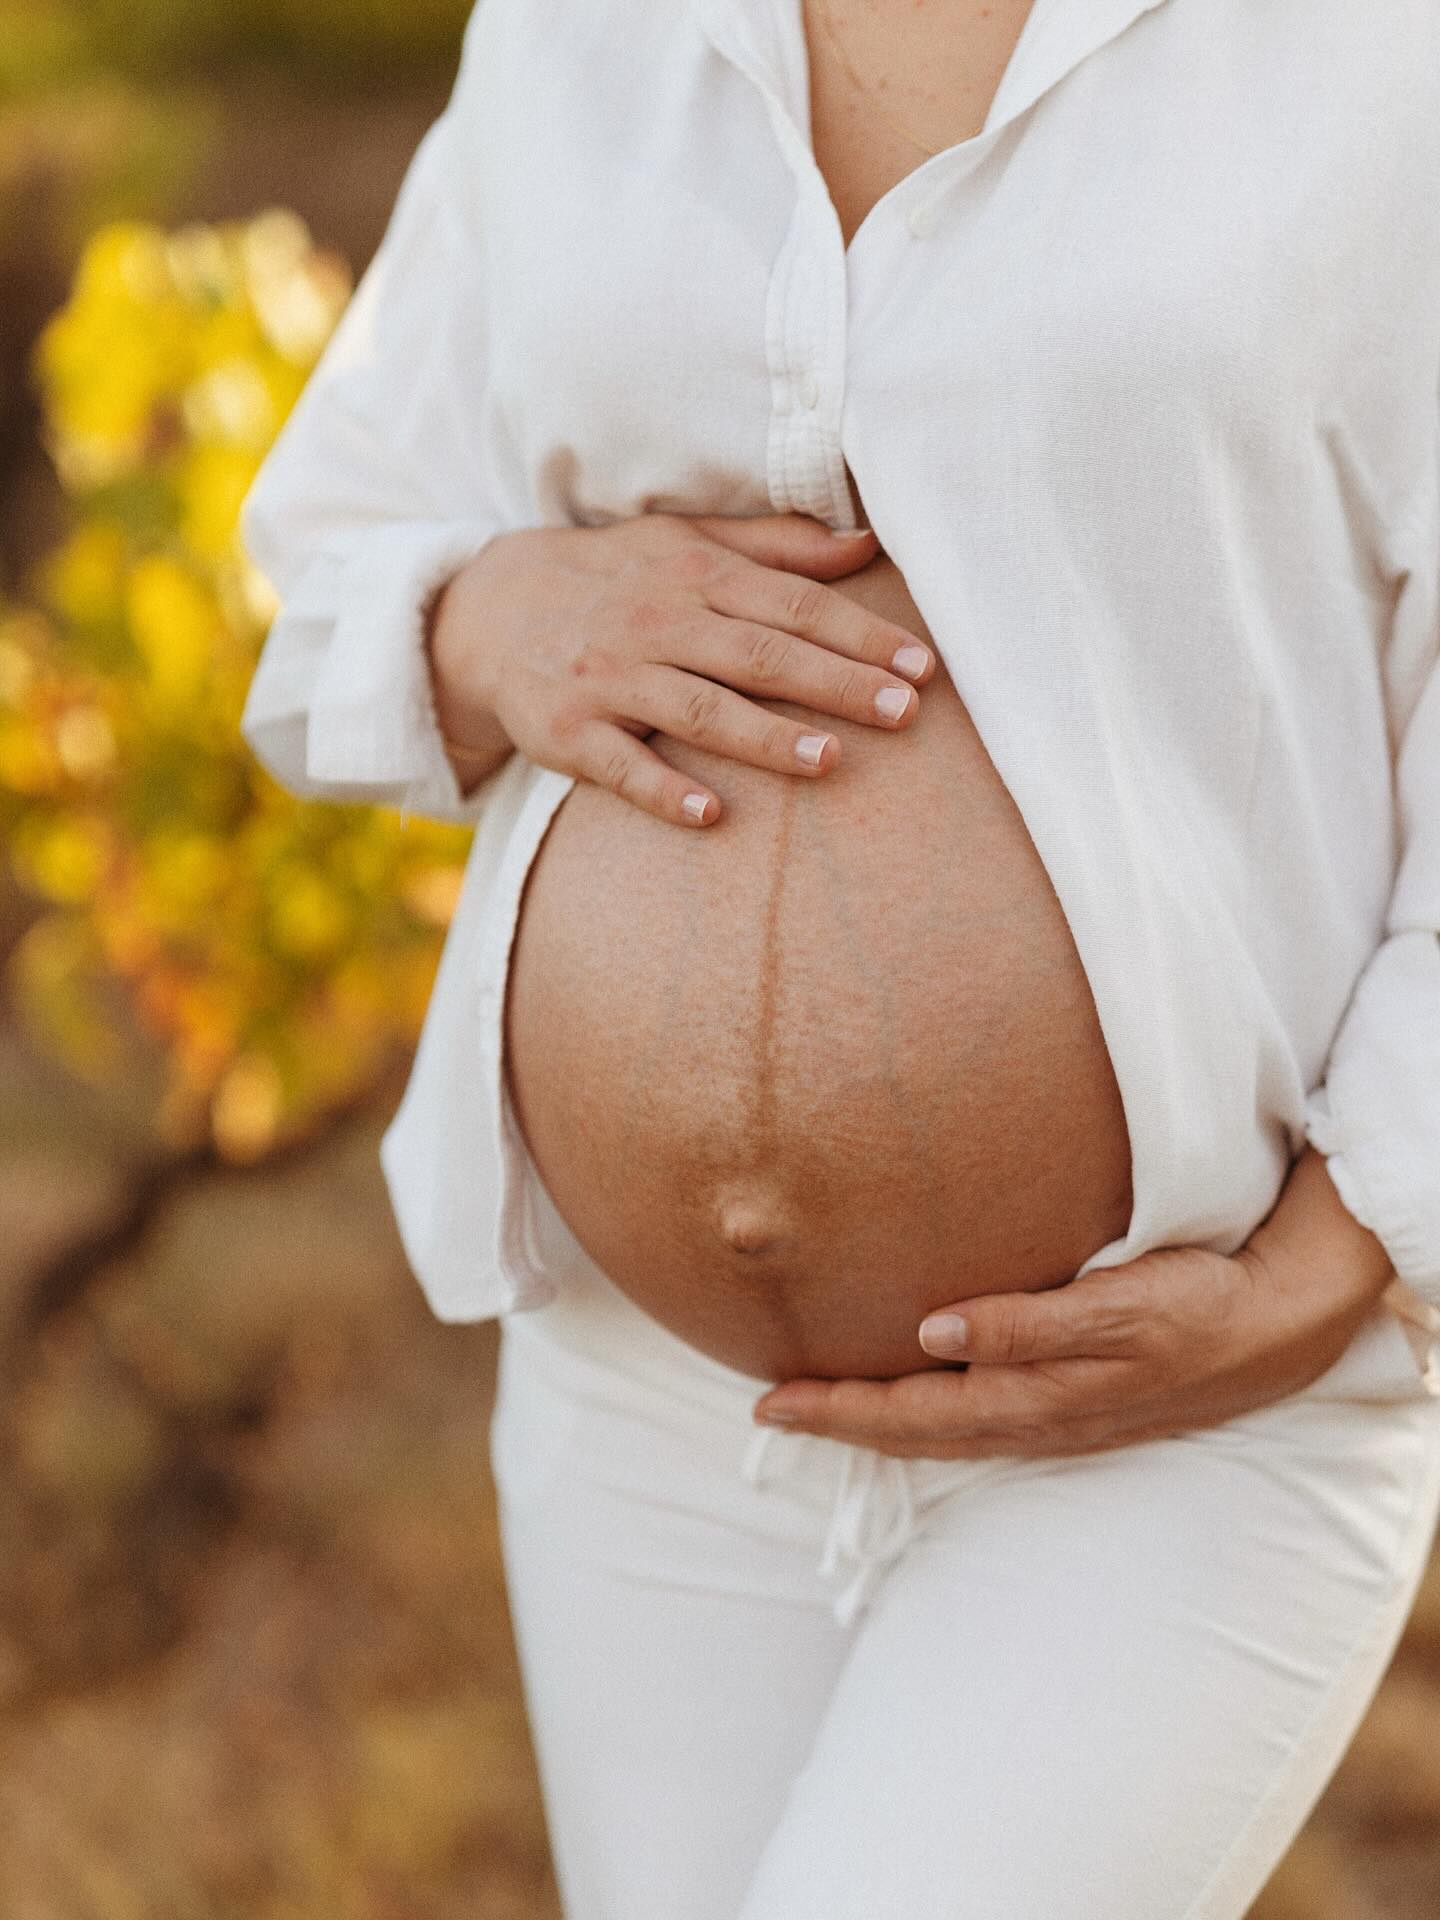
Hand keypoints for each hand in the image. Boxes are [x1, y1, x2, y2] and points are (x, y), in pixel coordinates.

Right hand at [425, 509, 935, 827]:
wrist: (488, 612)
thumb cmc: (615, 578)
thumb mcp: (687, 544)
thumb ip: (778, 547)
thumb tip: (866, 543)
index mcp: (696, 576)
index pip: (793, 604)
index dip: (860, 632)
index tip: (922, 665)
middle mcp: (658, 623)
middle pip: (759, 654)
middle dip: (836, 682)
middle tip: (905, 713)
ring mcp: (612, 679)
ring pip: (698, 709)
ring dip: (764, 736)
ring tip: (830, 760)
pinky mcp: (570, 732)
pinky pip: (622, 765)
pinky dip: (664, 790)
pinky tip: (711, 816)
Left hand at [751, 1147, 1397, 1458]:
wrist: (1277, 1329)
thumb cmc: (1198, 1307)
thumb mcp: (1119, 1308)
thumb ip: (1024, 1323)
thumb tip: (930, 1333)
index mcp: (1032, 1401)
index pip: (908, 1415)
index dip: (834, 1412)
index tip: (767, 1402)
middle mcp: (1032, 1420)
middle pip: (911, 1432)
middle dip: (837, 1421)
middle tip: (767, 1408)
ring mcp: (1052, 1419)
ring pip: (940, 1429)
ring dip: (875, 1419)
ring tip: (819, 1401)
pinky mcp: (1070, 1402)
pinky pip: (973, 1417)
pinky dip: (924, 1409)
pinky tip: (913, 1389)